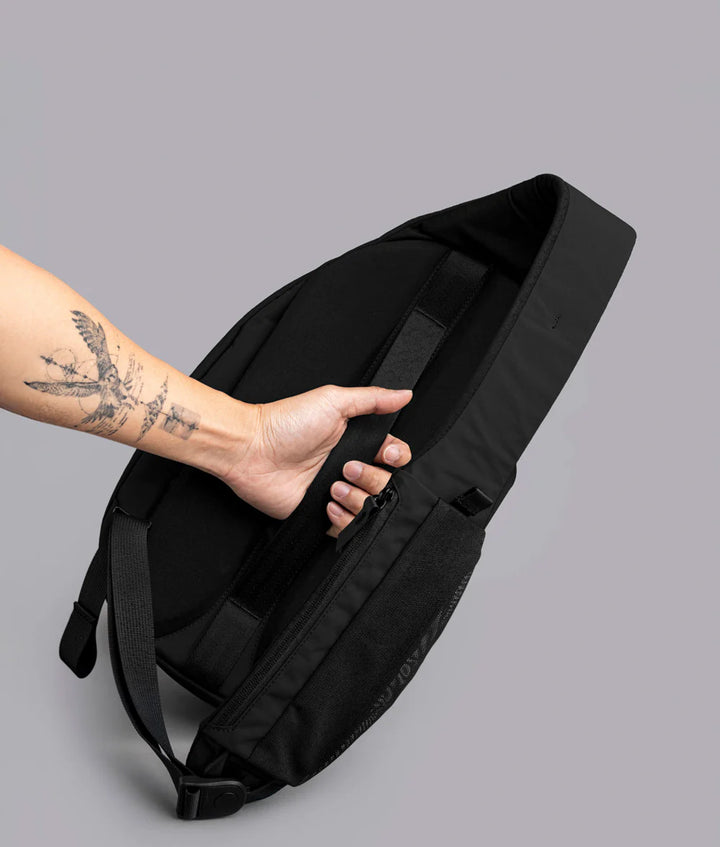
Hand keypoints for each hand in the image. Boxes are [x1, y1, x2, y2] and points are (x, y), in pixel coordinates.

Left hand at [220, 384, 412, 520]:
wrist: (252, 450)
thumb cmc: (286, 422)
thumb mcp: (333, 401)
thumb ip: (372, 399)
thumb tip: (404, 394)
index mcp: (356, 441)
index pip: (394, 455)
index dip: (396, 458)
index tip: (386, 454)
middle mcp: (349, 467)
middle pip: (386, 483)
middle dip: (372, 478)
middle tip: (347, 468)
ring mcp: (336, 492)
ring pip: (371, 508)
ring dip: (357, 499)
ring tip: (333, 487)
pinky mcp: (321, 515)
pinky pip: (349, 528)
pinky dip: (344, 519)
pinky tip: (327, 503)